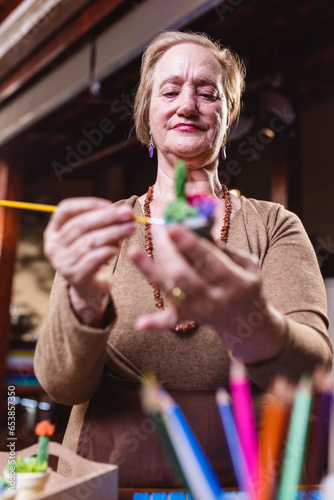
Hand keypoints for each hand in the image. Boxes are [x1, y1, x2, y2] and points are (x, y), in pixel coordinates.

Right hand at [44, 197, 134, 324]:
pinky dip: (109, 250)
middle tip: (128, 213)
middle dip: (107, 217)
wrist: (91, 288)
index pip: (65, 209)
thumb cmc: (93, 256)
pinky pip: (94, 258)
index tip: (109, 203)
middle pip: (80, 224)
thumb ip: (103, 222)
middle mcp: (53, 246)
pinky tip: (119, 247)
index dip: (87, 204)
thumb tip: (124, 212)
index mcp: (53, 231)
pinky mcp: (75, 276)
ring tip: (130, 228)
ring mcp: (62, 262)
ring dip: (113, 232)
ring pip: (90, 241)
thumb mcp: (94, 235)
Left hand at [128, 225, 285, 363]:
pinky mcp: (186, 317)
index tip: (173, 225)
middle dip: (167, 249)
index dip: (190, 244)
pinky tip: (139, 323)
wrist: (247, 323)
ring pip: (170, 289)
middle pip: (183, 274)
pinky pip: (167, 321)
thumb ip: (221, 247)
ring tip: (133, 251)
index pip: (209, 261)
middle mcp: (214, 298)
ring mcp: (198, 309)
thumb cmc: (246, 284)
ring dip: (150, 270)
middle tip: (156, 227)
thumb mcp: (246, 264)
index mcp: (234, 282)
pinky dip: (154, 323)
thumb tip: (194, 222)